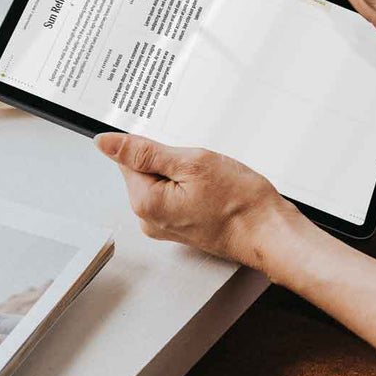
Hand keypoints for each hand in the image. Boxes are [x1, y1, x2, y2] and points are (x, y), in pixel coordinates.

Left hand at [95, 132, 301, 269]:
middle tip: (200, 166)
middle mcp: (150, 220)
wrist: (268, 232)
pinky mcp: (180, 225)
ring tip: (210, 180)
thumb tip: (106, 143)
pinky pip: (176, 194)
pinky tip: (212, 190)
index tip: (177, 150)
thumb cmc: (239, 203)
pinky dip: (192, 185)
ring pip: (162, 180)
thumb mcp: (191, 164)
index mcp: (145, 203)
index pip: (128, 158)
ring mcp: (165, 225)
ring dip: (184, 172)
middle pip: (144, 170)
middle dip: (171, 159)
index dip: (154, 146)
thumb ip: (144, 152)